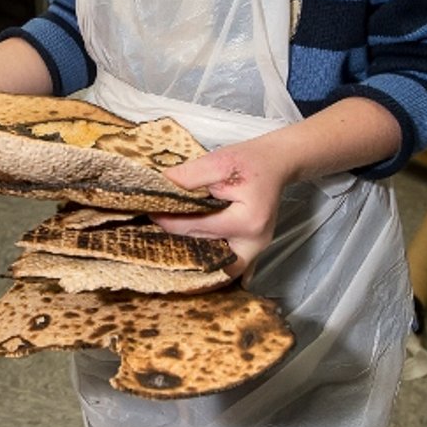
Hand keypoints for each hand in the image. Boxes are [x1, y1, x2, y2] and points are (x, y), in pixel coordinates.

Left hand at [154, 130, 295, 277]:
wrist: (277, 163)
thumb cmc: (251, 160)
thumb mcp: (218, 161)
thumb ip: (187, 177)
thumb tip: (156, 188)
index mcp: (247, 221)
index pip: (198, 228)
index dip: (170, 222)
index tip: (149, 213)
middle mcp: (253, 244)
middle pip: (204, 251)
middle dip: (177, 242)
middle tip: (151, 232)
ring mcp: (255, 252)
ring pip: (214, 265)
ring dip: (191, 257)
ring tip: (165, 243)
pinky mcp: (250, 252)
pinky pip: (224, 265)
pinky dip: (206, 262)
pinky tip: (188, 254)